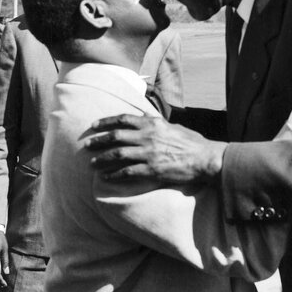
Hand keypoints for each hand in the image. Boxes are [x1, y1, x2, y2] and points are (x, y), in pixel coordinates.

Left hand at [87, 114, 226, 183]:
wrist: (205, 159)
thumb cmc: (191, 142)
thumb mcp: (172, 126)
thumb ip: (155, 122)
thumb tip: (143, 114)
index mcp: (153, 123)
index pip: (123, 119)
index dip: (105, 122)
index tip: (93, 125)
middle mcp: (148, 136)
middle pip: (116, 136)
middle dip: (98, 141)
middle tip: (87, 145)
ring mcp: (149, 154)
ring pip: (118, 155)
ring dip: (102, 159)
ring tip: (92, 163)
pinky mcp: (152, 170)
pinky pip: (127, 172)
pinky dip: (114, 175)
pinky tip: (106, 177)